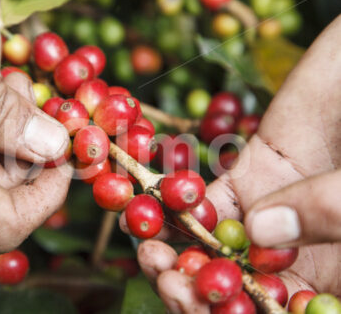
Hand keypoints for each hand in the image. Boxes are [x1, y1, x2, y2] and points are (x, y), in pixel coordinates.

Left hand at [122, 15, 340, 311]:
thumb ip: (334, 211)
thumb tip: (262, 233)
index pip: (290, 312)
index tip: (206, 310)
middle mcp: (306, 253)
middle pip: (243, 289)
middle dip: (200, 292)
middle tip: (168, 282)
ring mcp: (275, 214)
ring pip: (217, 250)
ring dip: (180, 254)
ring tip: (151, 252)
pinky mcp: (252, 174)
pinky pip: (210, 199)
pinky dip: (181, 207)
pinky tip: (158, 210)